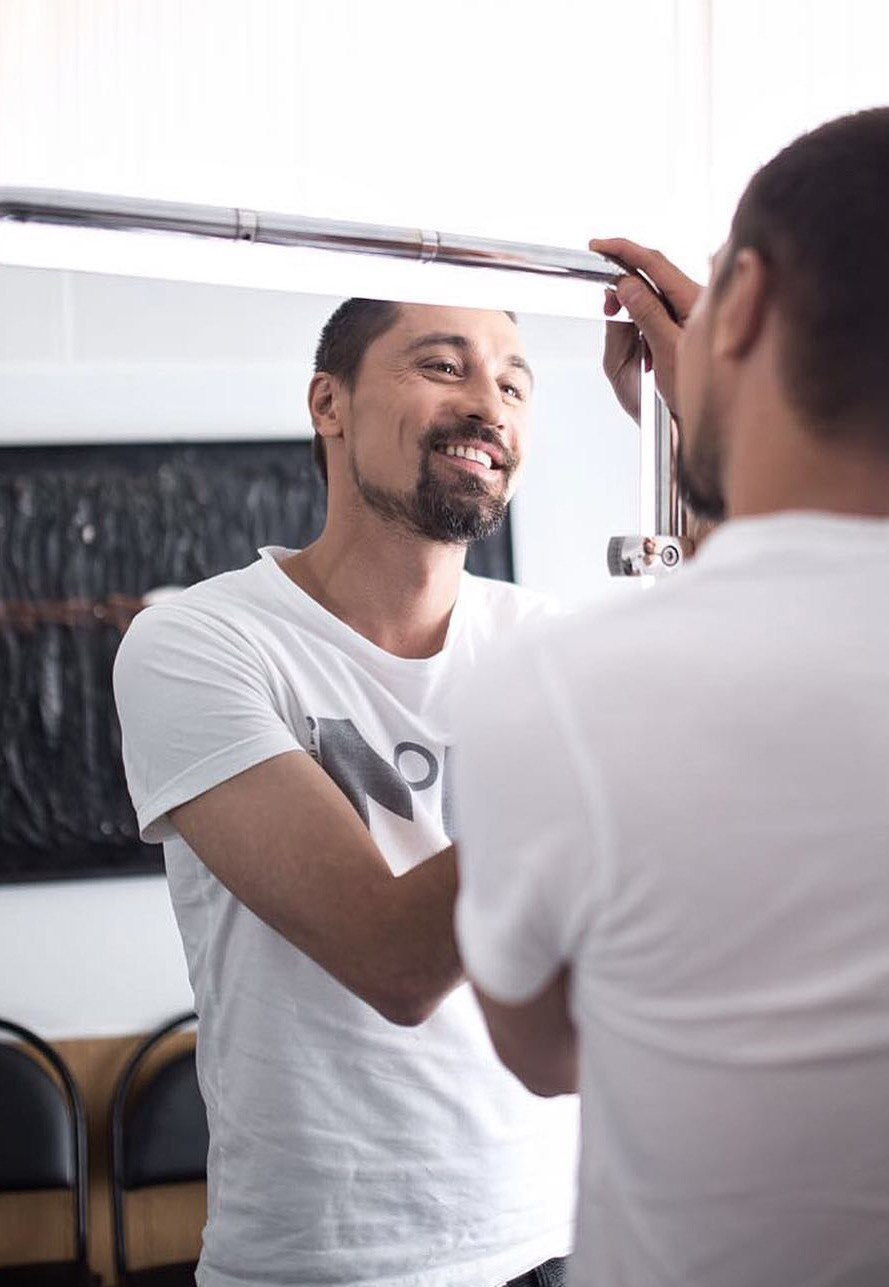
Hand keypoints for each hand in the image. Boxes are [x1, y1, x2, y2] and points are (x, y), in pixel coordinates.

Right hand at [590, 238, 702, 422]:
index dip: (625, 250)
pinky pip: (658, 310)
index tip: (599, 246)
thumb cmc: (699, 393)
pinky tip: (636, 334)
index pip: (655, 263)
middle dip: (624, 278)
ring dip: (631, 302)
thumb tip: (628, 284)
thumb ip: (648, 314)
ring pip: (654, 293)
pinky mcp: (687, 326)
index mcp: (696, 300)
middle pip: (654, 274)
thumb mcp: (669, 352)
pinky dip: (640, 317)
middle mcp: (697, 301)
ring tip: (617, 317)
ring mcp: (693, 313)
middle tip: (603, 291)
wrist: (713, 419)